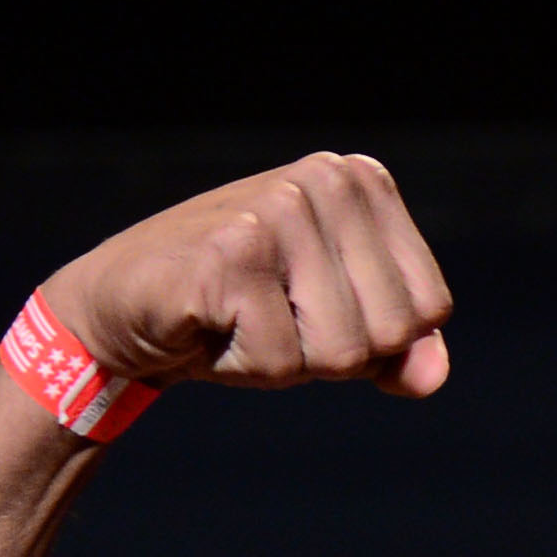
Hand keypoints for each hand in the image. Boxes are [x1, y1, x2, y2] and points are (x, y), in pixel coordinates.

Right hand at [39, 152, 454, 396]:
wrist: (123, 306)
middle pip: (390, 333)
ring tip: (238, 319)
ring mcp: (278, 210)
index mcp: (362, 182)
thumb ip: (395, 349)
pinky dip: (240, 365)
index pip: (428, 307)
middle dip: (329, 354)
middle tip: (268, 318)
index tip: (309, 310)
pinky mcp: (231, 252)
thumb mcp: (330, 326)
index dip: (375, 340)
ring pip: (340, 352)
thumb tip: (433, 377)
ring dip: (284, 361)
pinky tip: (207, 324)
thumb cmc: (236, 312)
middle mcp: (326, 179)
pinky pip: (279, 360)